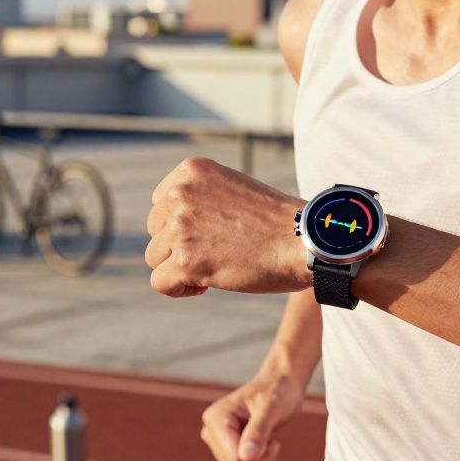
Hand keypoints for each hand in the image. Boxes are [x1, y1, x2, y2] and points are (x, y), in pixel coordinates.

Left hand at [145, 157, 307, 297]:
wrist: (304, 240)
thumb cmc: (277, 221)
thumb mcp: (232, 190)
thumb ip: (199, 198)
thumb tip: (171, 224)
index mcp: (191, 170)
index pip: (160, 204)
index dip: (182, 225)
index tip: (212, 233)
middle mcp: (180, 193)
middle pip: (155, 231)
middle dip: (179, 246)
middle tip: (218, 252)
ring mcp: (180, 226)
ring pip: (155, 258)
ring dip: (181, 268)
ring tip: (216, 267)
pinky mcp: (185, 260)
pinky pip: (160, 283)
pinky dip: (180, 289)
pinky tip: (207, 285)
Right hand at [200, 372, 304, 460]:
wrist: (281, 386)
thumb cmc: (277, 392)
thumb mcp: (271, 408)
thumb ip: (258, 431)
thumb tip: (245, 458)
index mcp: (215, 419)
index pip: (234, 459)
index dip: (259, 456)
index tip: (274, 440)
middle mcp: (211, 433)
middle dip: (262, 460)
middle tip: (273, 440)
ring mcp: (218, 444)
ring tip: (269, 442)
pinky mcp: (227, 452)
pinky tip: (266, 448)